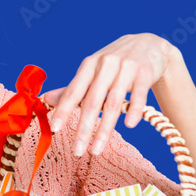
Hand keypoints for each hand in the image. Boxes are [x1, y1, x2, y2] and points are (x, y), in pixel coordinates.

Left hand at [41, 34, 180, 156]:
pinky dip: (134, 110)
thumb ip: (73, 88)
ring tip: (97, 149)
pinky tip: (129, 125)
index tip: (54, 129)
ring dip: (105, 129)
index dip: (63, 110)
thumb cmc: (115, 62)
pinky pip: (139, 95)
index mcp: (89, 65)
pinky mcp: (145, 72)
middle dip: (84, 128)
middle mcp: (106, 64)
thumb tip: (46, 100)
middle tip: (77, 151)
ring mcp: (126, 68)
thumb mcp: (93, 70)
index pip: (74, 91)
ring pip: (114, 102)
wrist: (149, 44)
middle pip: (92, 101)